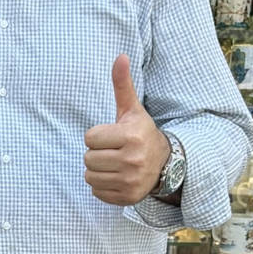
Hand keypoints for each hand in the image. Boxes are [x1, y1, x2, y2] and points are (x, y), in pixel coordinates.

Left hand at [83, 55, 169, 205]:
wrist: (165, 163)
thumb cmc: (141, 133)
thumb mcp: (132, 110)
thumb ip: (122, 85)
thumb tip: (120, 56)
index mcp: (131, 136)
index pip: (89, 138)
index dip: (97, 136)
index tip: (113, 136)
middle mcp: (132, 160)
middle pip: (87, 158)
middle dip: (96, 154)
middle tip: (113, 151)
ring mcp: (130, 181)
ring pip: (90, 177)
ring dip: (97, 171)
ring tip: (114, 164)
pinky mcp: (127, 198)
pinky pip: (97, 193)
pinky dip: (102, 187)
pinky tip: (117, 178)